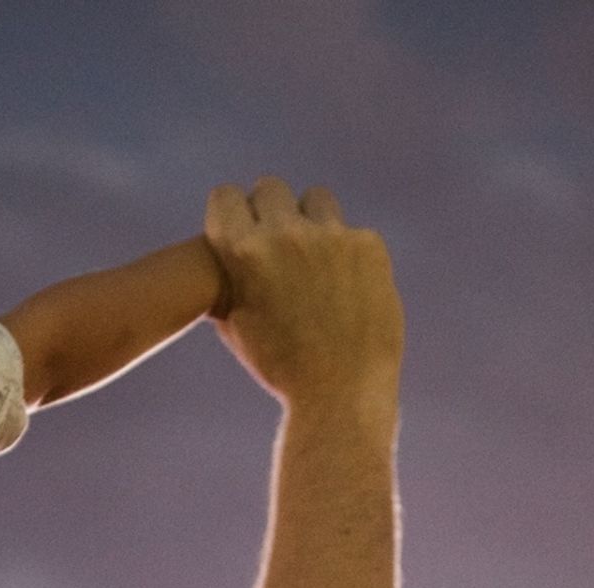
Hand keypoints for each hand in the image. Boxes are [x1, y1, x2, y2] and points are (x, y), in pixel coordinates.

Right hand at [202, 178, 401, 411]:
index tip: (241, 227)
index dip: (231, 211)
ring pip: (315, 199)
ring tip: (314, 259)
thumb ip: (229, 273)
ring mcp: (331, 237)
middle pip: (270, 187)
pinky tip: (347, 287)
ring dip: (311, 220)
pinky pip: (351, 231)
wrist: (339, 394)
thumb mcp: (234, 321)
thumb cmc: (279, 366)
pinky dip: (348, 253)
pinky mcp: (369, 246)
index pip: (225, 195)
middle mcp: (285, 235)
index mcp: (243, 252)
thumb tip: (228, 240)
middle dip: (270, 208)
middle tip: (277, 240)